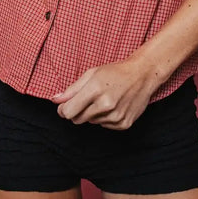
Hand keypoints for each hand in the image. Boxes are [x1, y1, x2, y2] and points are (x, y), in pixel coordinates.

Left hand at [51, 56, 167, 129]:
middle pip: (77, 119)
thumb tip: (55, 100)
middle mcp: (105, 105)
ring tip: (104, 99)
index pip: (68, 112)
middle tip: (86, 100)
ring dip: (92, 114)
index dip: (63, 110)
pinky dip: (105, 118)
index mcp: (95, 90)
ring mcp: (116, 116)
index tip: (65, 106)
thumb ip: (72, 89)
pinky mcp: (124, 124)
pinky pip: (104, 126)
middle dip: (77, 111)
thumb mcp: (91, 74)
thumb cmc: (115, 72)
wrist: (142, 75)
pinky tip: (113, 106)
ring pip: (91, 123)